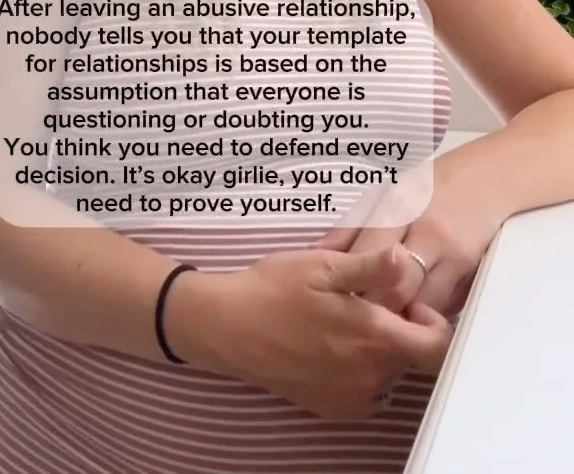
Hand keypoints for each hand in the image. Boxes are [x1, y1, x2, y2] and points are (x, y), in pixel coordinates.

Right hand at [166, 244, 453, 420]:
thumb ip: (370, 267)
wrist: (228, 327)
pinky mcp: (332, 409)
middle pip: (413, 358)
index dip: (433, 320)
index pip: (438, 346)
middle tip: (368, 302)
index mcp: (374, 338)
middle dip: (402, 330)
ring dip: (381, 350)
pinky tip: (334, 344)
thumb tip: (405, 258)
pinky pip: (367, 392)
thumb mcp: (322, 265)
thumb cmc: (275, 289)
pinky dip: (362, 370)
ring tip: (346, 321)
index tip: (407, 300)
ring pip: (390, 374)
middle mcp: (370, 377)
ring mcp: (351, 397)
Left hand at [319, 148, 504, 318]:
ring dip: (399, 323)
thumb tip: (317, 258)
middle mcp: (426, 231)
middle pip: (394, 289)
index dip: (348, 288)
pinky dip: (425, 318)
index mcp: (396, 208)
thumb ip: (352, 228)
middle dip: (372, 314)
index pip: (367, 258)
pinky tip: (410, 323)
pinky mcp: (471, 272)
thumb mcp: (386, 194)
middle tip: (351, 331)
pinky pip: (444, 307)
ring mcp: (452, 254)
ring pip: (421, 306)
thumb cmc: (430, 186)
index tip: (329, 306)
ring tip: (377, 335)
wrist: (490, 178)